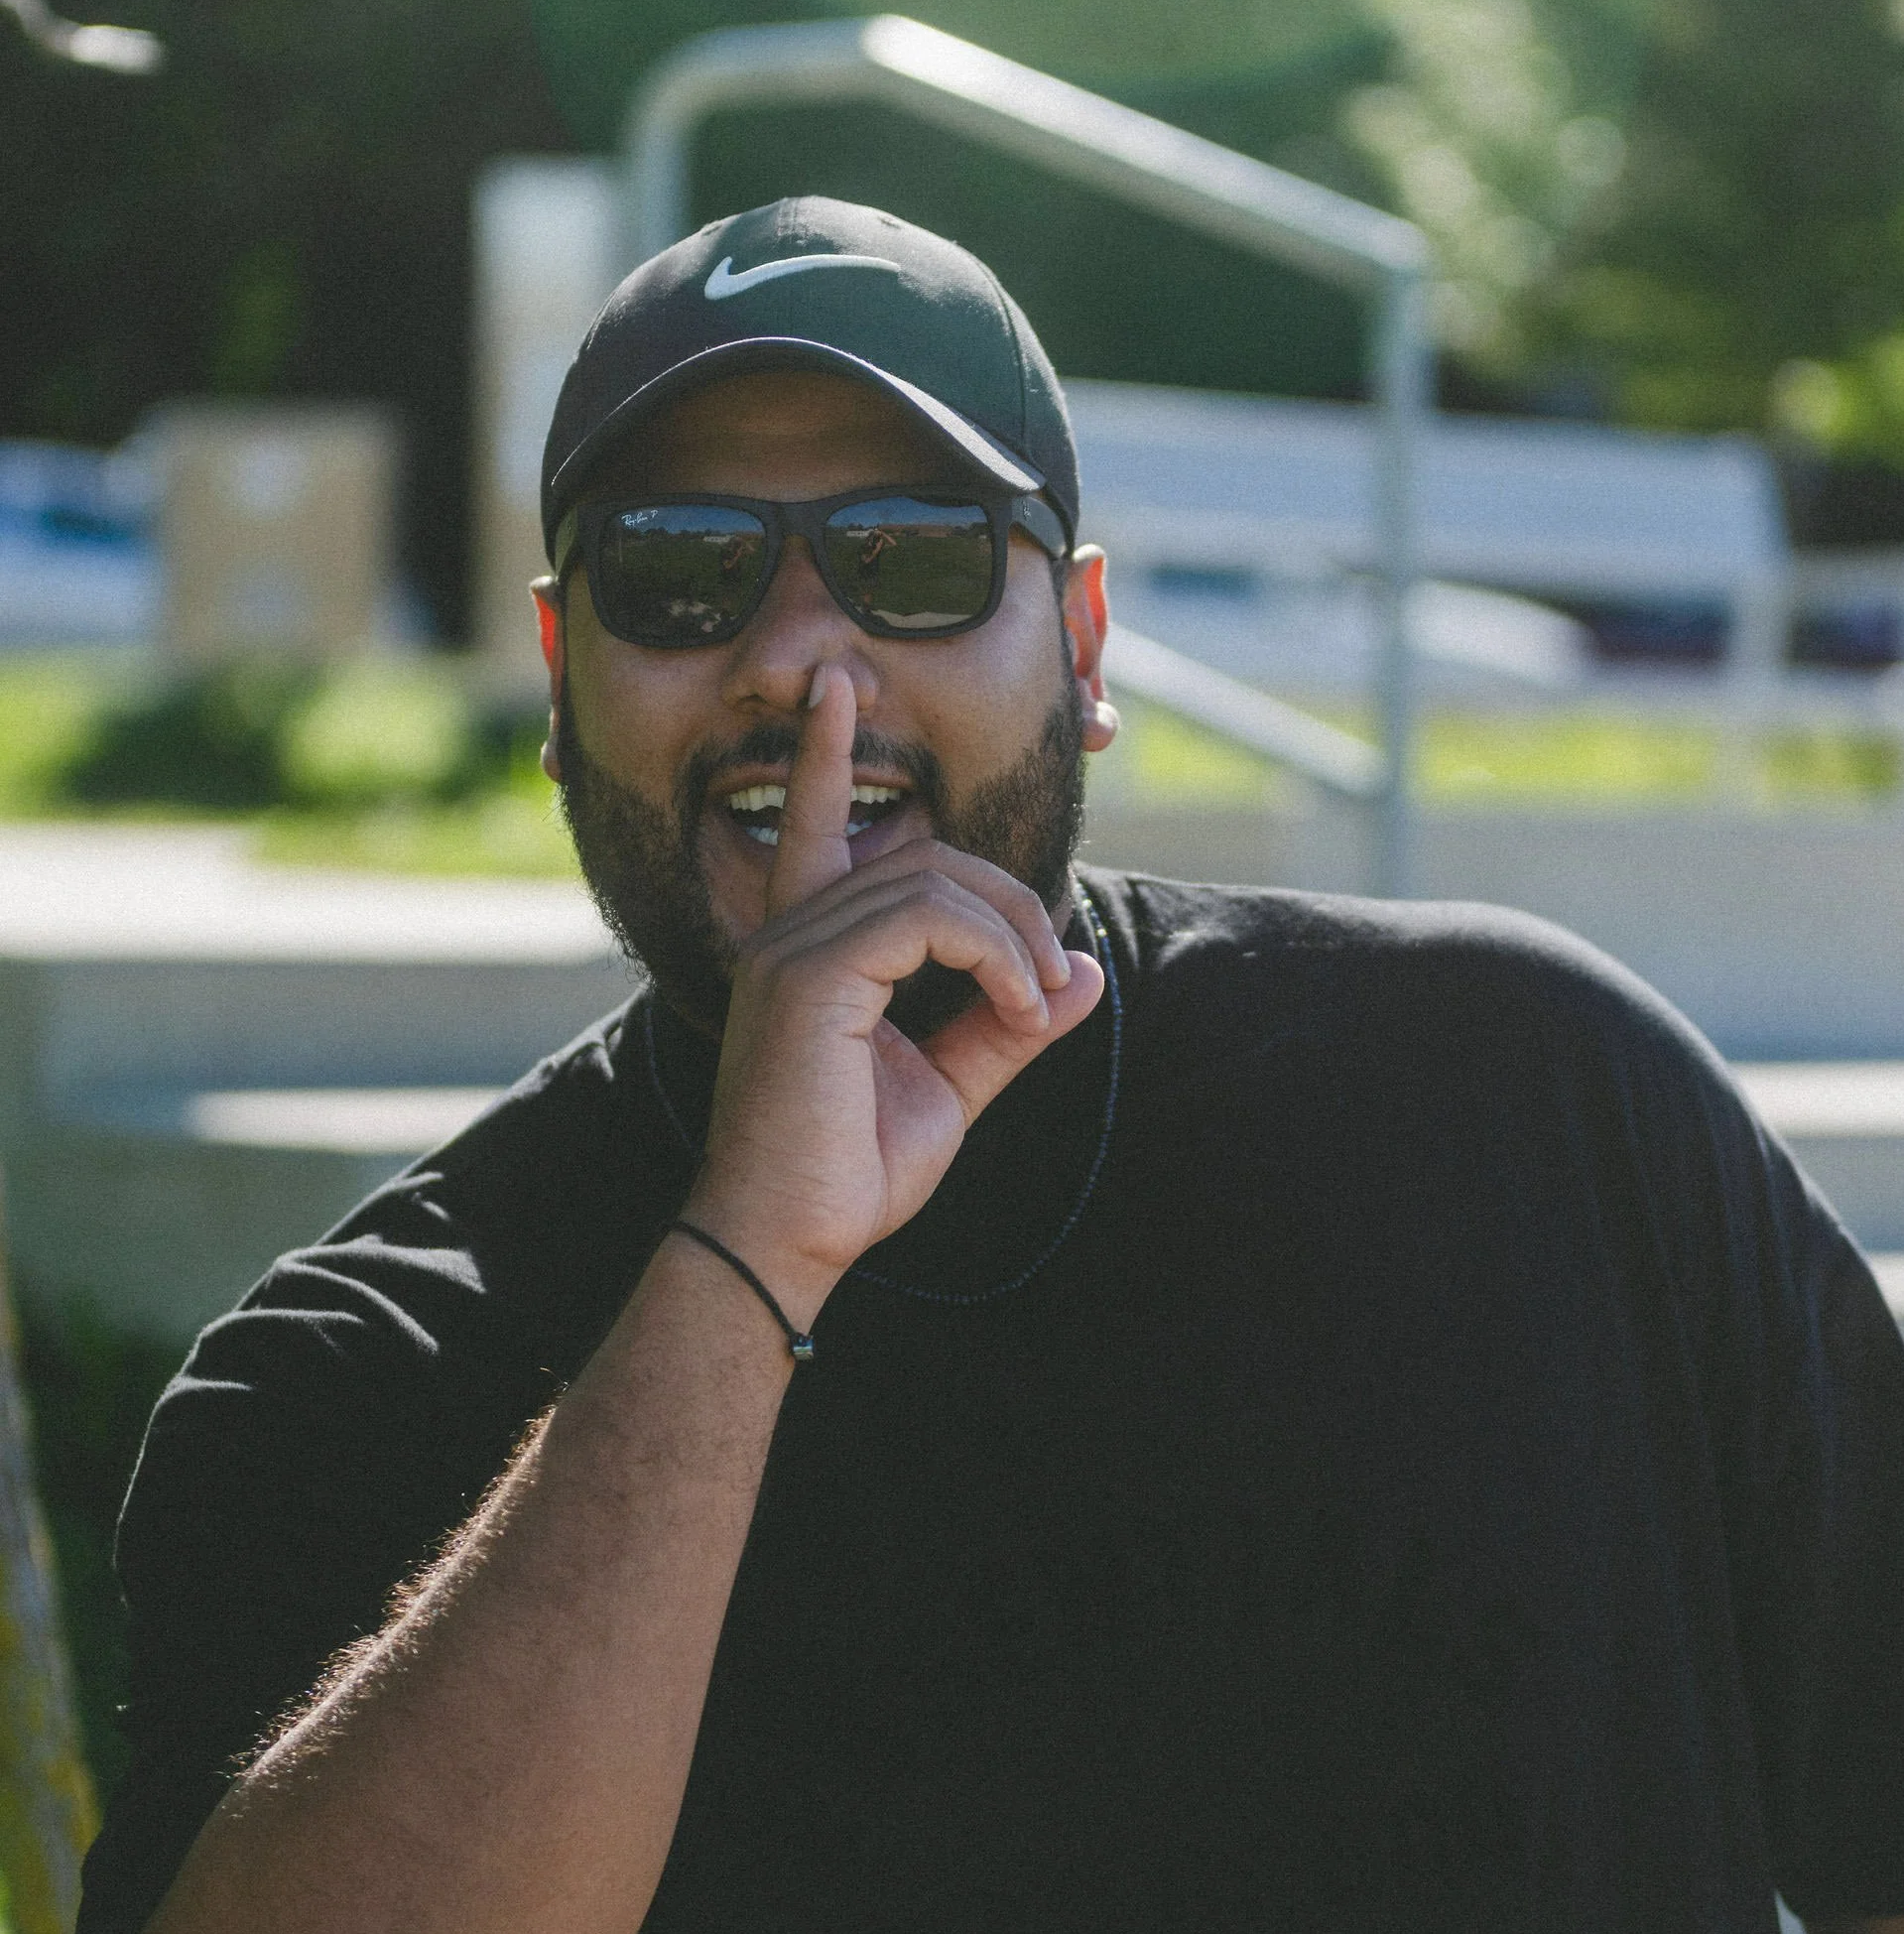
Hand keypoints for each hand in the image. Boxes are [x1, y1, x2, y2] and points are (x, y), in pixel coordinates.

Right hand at [682, 666, 1104, 1321]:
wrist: (788, 1242)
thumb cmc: (848, 1175)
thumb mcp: (947, 1088)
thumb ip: (1007, 1024)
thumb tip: (1086, 977)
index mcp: (804, 950)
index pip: (814, 827)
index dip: (827, 757)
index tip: (836, 690)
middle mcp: (789, 935)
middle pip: (925, 859)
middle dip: (1011, 904)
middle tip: (1053, 981)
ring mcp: (793, 949)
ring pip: (936, 882)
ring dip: (1015, 938)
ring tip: (1039, 1002)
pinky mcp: (810, 976)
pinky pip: (931, 920)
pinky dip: (996, 956)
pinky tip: (1018, 1006)